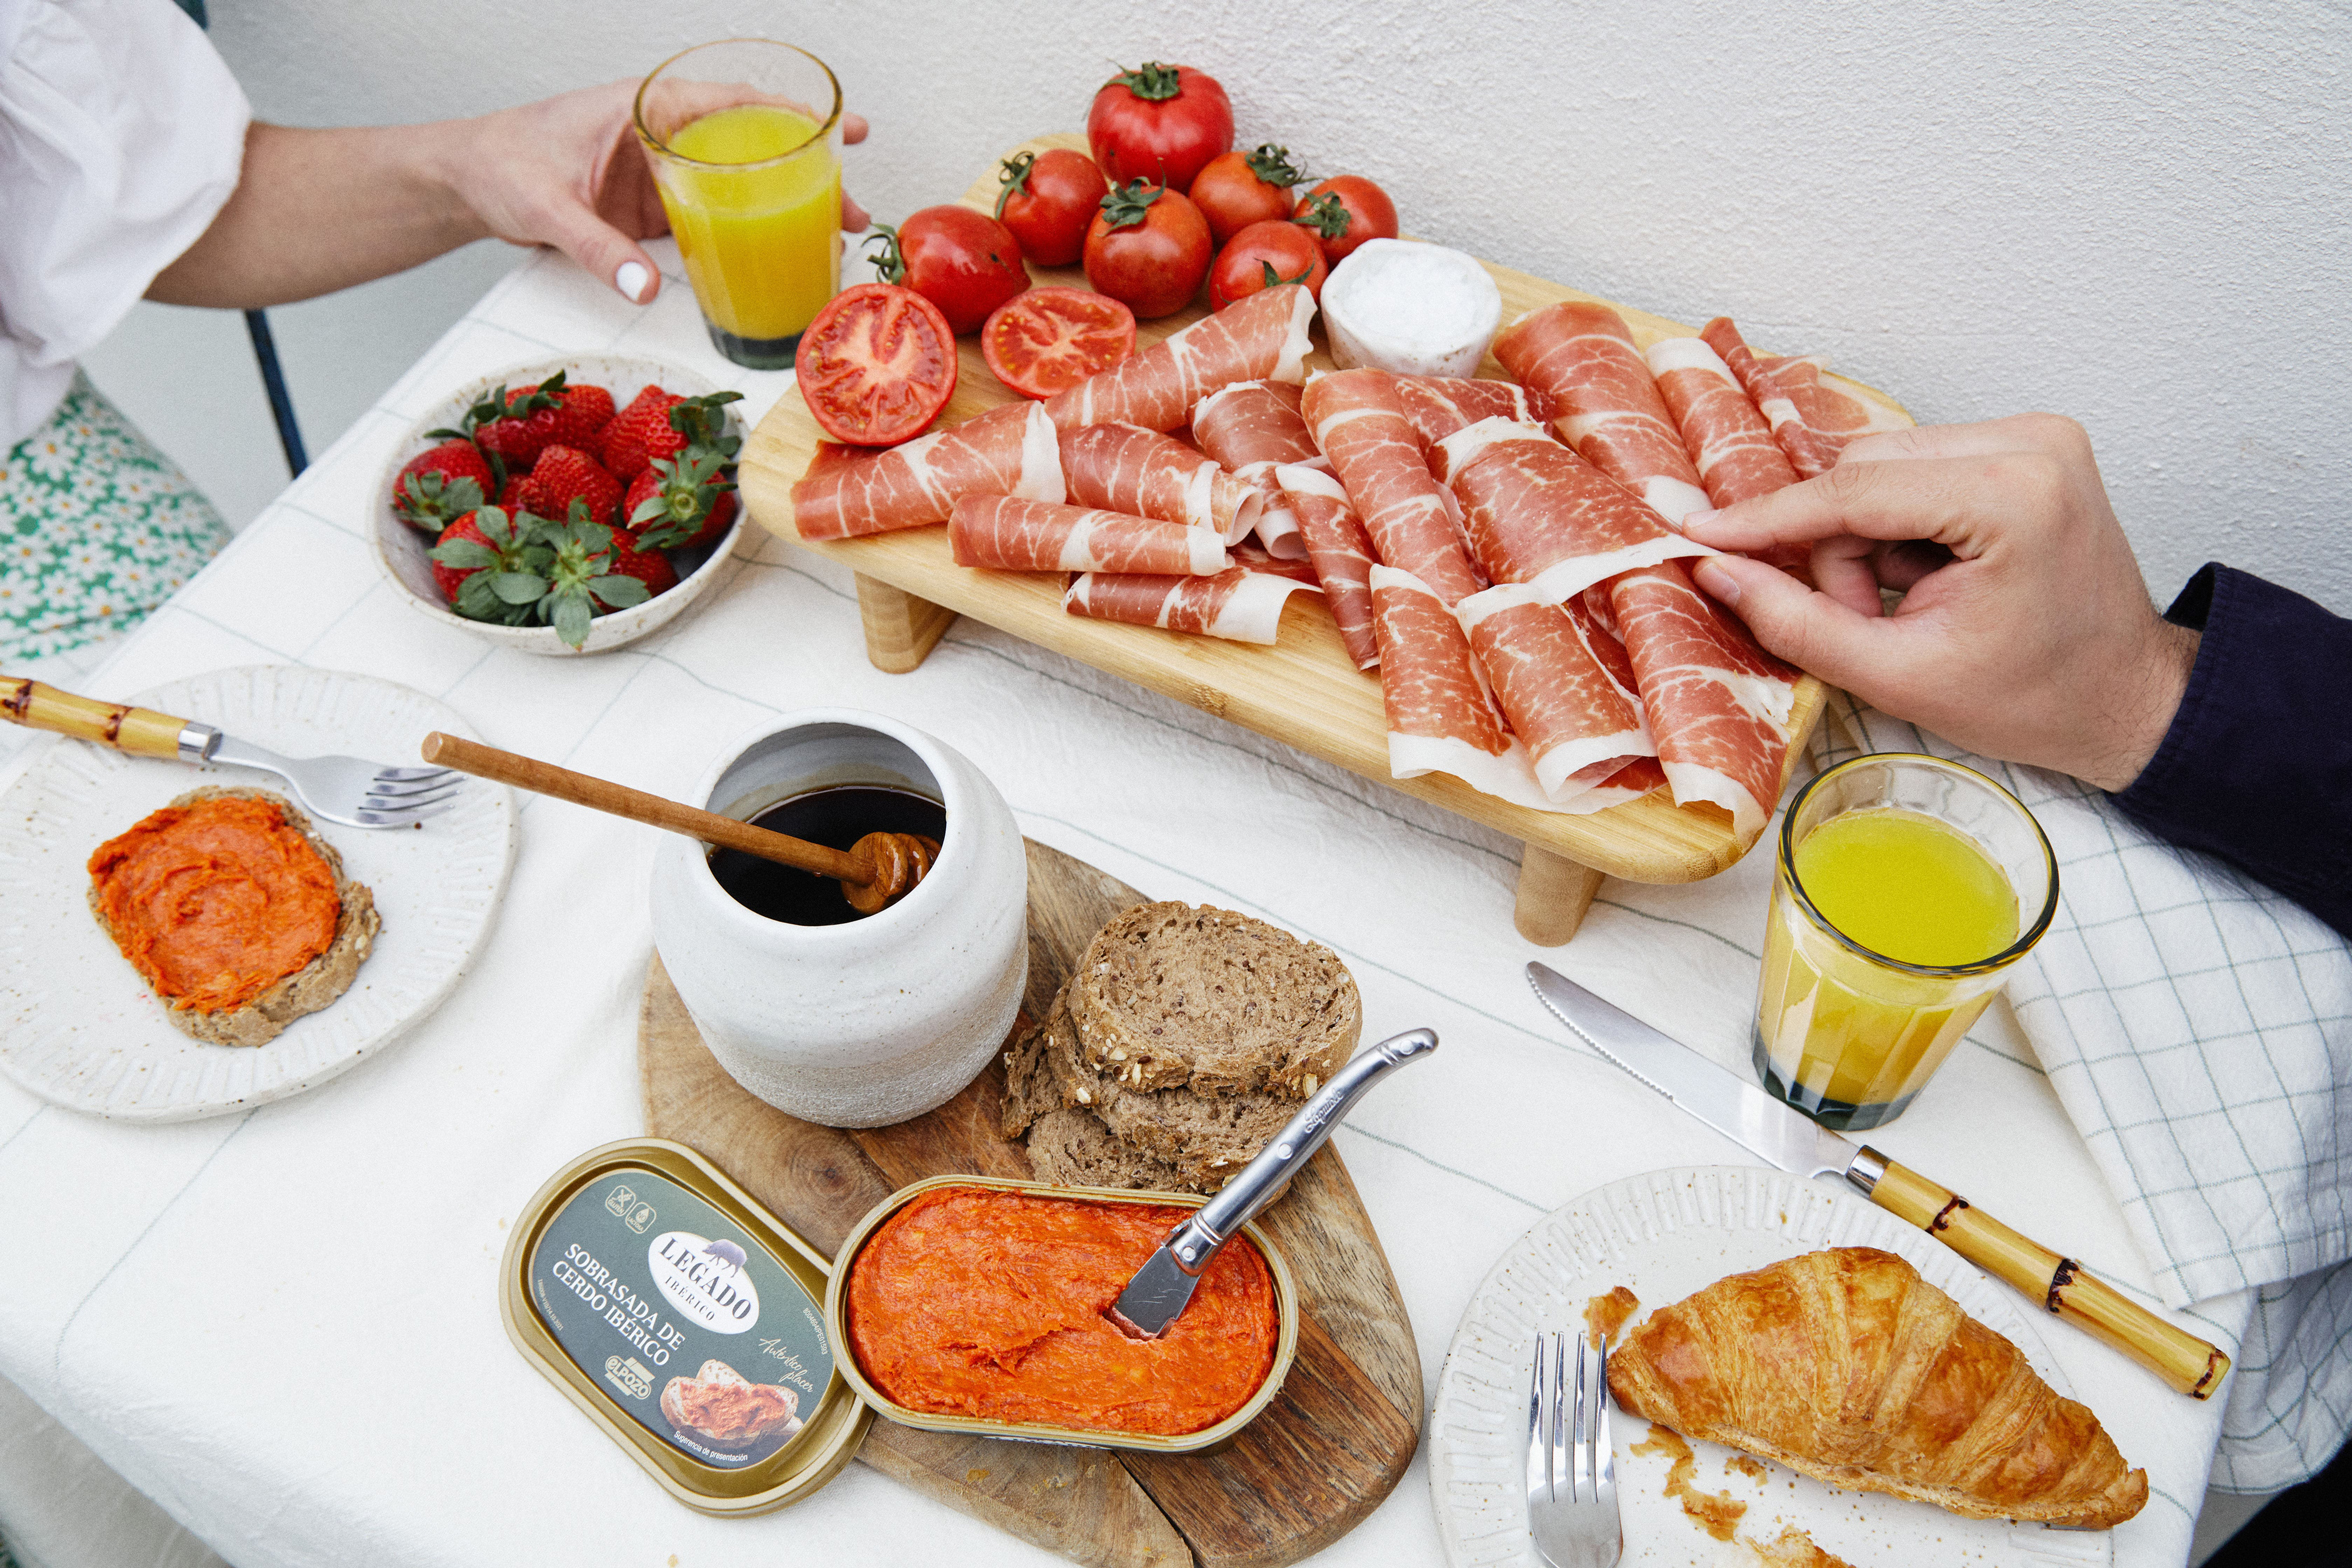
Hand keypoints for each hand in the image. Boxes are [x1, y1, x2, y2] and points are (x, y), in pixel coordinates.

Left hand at [445, 81, 870, 303]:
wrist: (466, 182)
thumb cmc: (499, 165)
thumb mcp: (545, 205)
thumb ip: (594, 247)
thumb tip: (644, 286)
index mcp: (642, 109)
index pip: (732, 102)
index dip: (789, 114)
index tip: (839, 124)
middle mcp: (660, 135)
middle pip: (750, 145)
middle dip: (807, 168)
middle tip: (854, 199)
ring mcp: (660, 171)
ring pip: (739, 181)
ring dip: (786, 203)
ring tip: (836, 228)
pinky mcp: (653, 208)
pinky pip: (714, 213)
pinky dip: (750, 230)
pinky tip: (780, 251)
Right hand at [1680, 414, 2199, 791]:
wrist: (2127, 698)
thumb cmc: (2034, 699)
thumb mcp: (1899, 677)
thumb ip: (1797, 622)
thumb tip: (1717, 572)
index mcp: (2013, 495)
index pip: (1854, 491)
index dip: (1767, 520)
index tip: (1700, 534)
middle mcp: (2031, 441)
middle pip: (1864, 469)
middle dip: (1837, 549)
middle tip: (1861, 620)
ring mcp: (2035, 435)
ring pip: (1883, 466)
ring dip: (1865, 539)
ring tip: (1902, 606)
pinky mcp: (2028, 443)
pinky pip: (1916, 468)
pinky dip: (1898, 526)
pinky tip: (1926, 577)